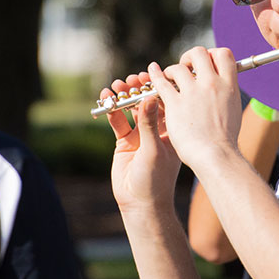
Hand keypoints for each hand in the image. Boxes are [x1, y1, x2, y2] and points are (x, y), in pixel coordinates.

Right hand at [104, 73, 180, 214]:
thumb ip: (149, 124)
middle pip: (147, 102)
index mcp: (172, 130)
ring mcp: (140, 135)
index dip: (158, 87)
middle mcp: (157, 130)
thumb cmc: (156, 180)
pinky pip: (117, 121)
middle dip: (139, 89)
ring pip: (131, 109)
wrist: (141, 204)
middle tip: (132, 79)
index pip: (166, 102)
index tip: (150, 75)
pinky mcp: (124, 141)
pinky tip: (106, 98)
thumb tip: (150, 96)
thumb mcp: (154, 149)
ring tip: (117, 85)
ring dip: (124, 96)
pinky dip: (111, 110)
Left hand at [148, 47, 241, 170]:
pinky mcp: (175, 103)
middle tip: (187, 66)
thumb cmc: (225, 141)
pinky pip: (162, 82)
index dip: (213, 54)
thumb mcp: (234, 112)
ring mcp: (193, 93)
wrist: (216, 156)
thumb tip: (224, 88)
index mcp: (229, 86)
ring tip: (169, 76)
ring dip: (173, 69)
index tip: (206, 62)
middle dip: (192, 56)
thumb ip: (227, 96)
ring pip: (179, 67)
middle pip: (200, 53)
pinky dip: (155, 75)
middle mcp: (212, 84)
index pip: (224, 55)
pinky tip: (153, 71)